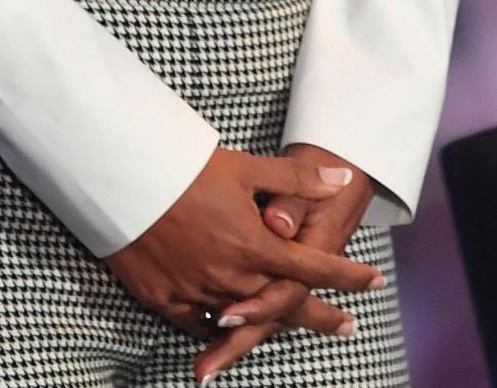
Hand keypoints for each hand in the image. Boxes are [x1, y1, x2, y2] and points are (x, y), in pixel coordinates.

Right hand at [104, 147, 381, 340]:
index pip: (313, 268)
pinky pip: (199, 323)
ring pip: (244, 319)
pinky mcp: (164, 299)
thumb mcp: (245, 168)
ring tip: (292, 327)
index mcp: (254, 245)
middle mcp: (231, 277)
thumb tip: (341, 180)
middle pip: (285, 306)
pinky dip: (218, 327)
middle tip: (346, 327)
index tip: (374, 281)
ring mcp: (197, 292)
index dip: (347, 276)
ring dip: (272, 325)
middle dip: (319, 316)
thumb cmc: (186, 169)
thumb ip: (295, 179)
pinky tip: (228, 328)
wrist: (122, 179)